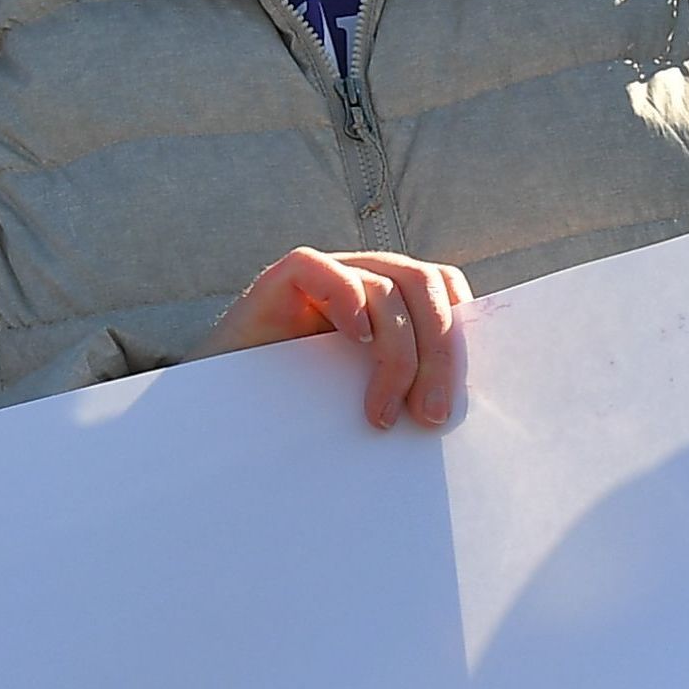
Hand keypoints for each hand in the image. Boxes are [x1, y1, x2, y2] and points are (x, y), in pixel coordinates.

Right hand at [200, 248, 472, 430]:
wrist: (224, 418)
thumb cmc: (303, 414)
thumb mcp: (370, 399)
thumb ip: (412, 388)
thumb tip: (460, 409)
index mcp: (393, 299)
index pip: (445, 288)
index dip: (461, 329)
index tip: (465, 392)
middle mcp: (362, 277)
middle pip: (424, 286)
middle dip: (439, 352)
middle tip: (433, 416)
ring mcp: (324, 275)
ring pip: (384, 287)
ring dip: (396, 354)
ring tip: (380, 414)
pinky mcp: (282, 280)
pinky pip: (321, 269)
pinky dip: (346, 300)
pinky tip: (355, 341)